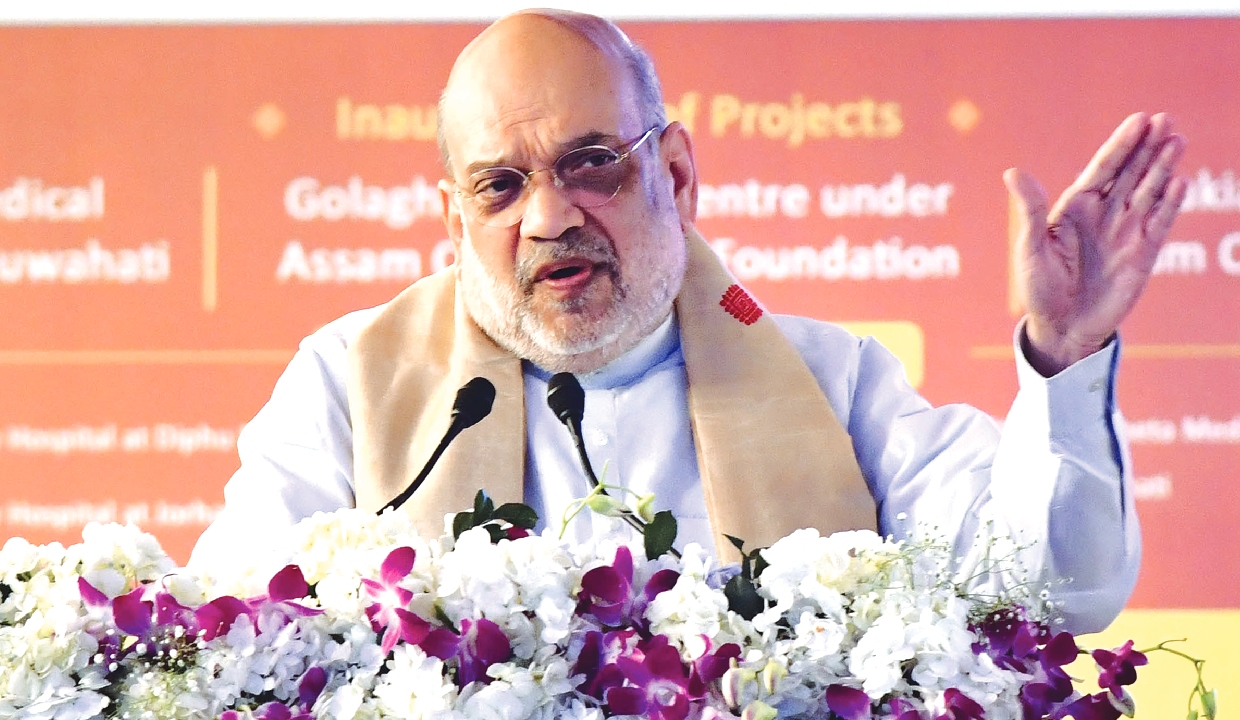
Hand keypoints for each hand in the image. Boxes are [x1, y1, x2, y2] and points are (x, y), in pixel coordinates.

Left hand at [1005, 112, 1187, 375]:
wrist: (1062, 328)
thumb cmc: (1039, 288)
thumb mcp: (1031, 248)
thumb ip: (1030, 209)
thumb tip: (1012, 172)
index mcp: (1075, 208)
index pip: (1103, 168)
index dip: (1121, 144)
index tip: (1140, 119)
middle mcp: (1104, 214)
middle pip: (1130, 172)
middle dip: (1147, 146)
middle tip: (1165, 119)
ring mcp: (1126, 231)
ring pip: (1149, 191)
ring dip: (1163, 167)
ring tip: (1177, 140)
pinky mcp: (1143, 253)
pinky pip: (1159, 223)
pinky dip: (1169, 204)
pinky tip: (1179, 183)